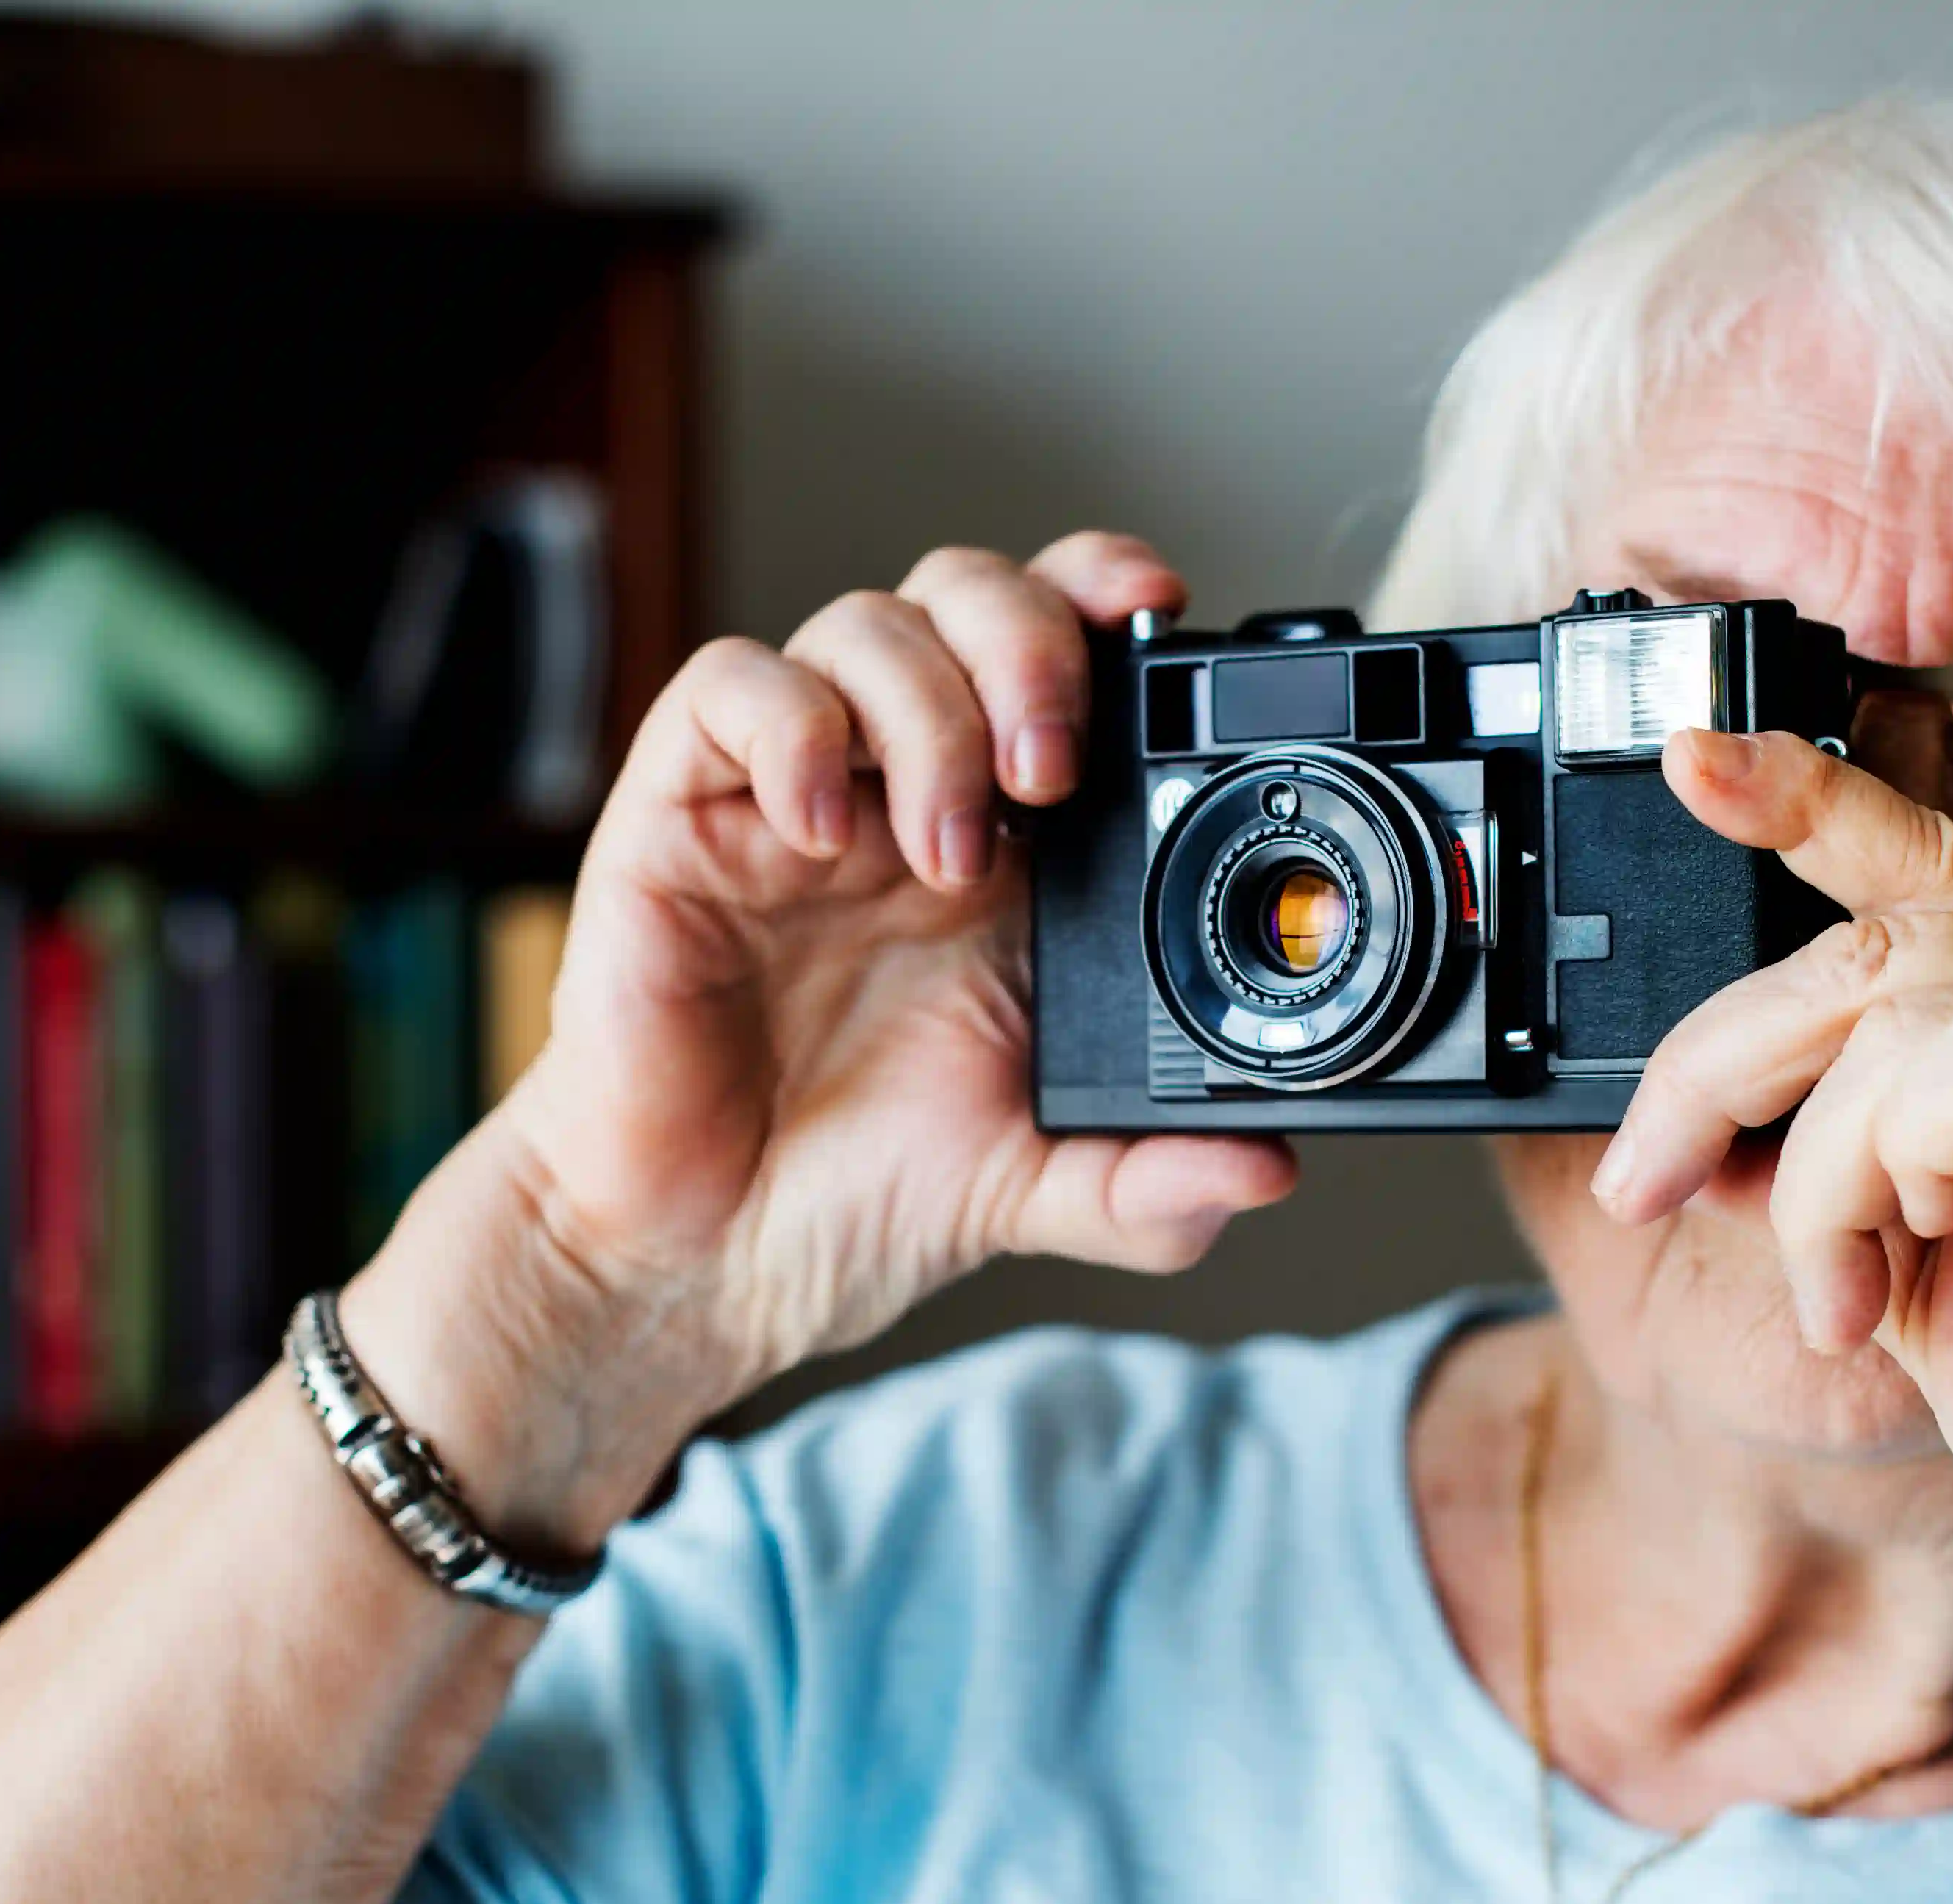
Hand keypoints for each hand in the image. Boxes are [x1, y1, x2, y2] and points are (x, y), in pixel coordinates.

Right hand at [354, 534, 1295, 1539]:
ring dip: (929, 714)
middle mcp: (907, 789)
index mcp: (1011, 847)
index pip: (1069, 649)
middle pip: (975, 595)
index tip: (1170, 618)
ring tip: (942, 855)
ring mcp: (796, 792)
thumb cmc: (855, 1190)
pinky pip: (731, 688)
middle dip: (1032, 645)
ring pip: (867, 625)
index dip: (1111, 596)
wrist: (706, 1258)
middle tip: (1051, 774)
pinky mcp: (684, 812)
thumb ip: (1149, 1183)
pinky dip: (792, 730)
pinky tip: (821, 831)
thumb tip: (1268, 1169)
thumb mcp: (1032, 1187)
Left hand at [1590, 727, 1952, 1655]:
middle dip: (1714, 1061)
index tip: (1691, 761)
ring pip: (1897, 1005)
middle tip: (1646, 1185)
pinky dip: (1889, 1177)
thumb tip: (1698, 1134)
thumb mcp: (1913, 1285)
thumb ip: (1822, 1184)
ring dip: (1816, 1166)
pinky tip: (1913, 1273)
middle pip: (1865, 941)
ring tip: (1847, 1288)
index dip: (1808, 797)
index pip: (1930, 866)